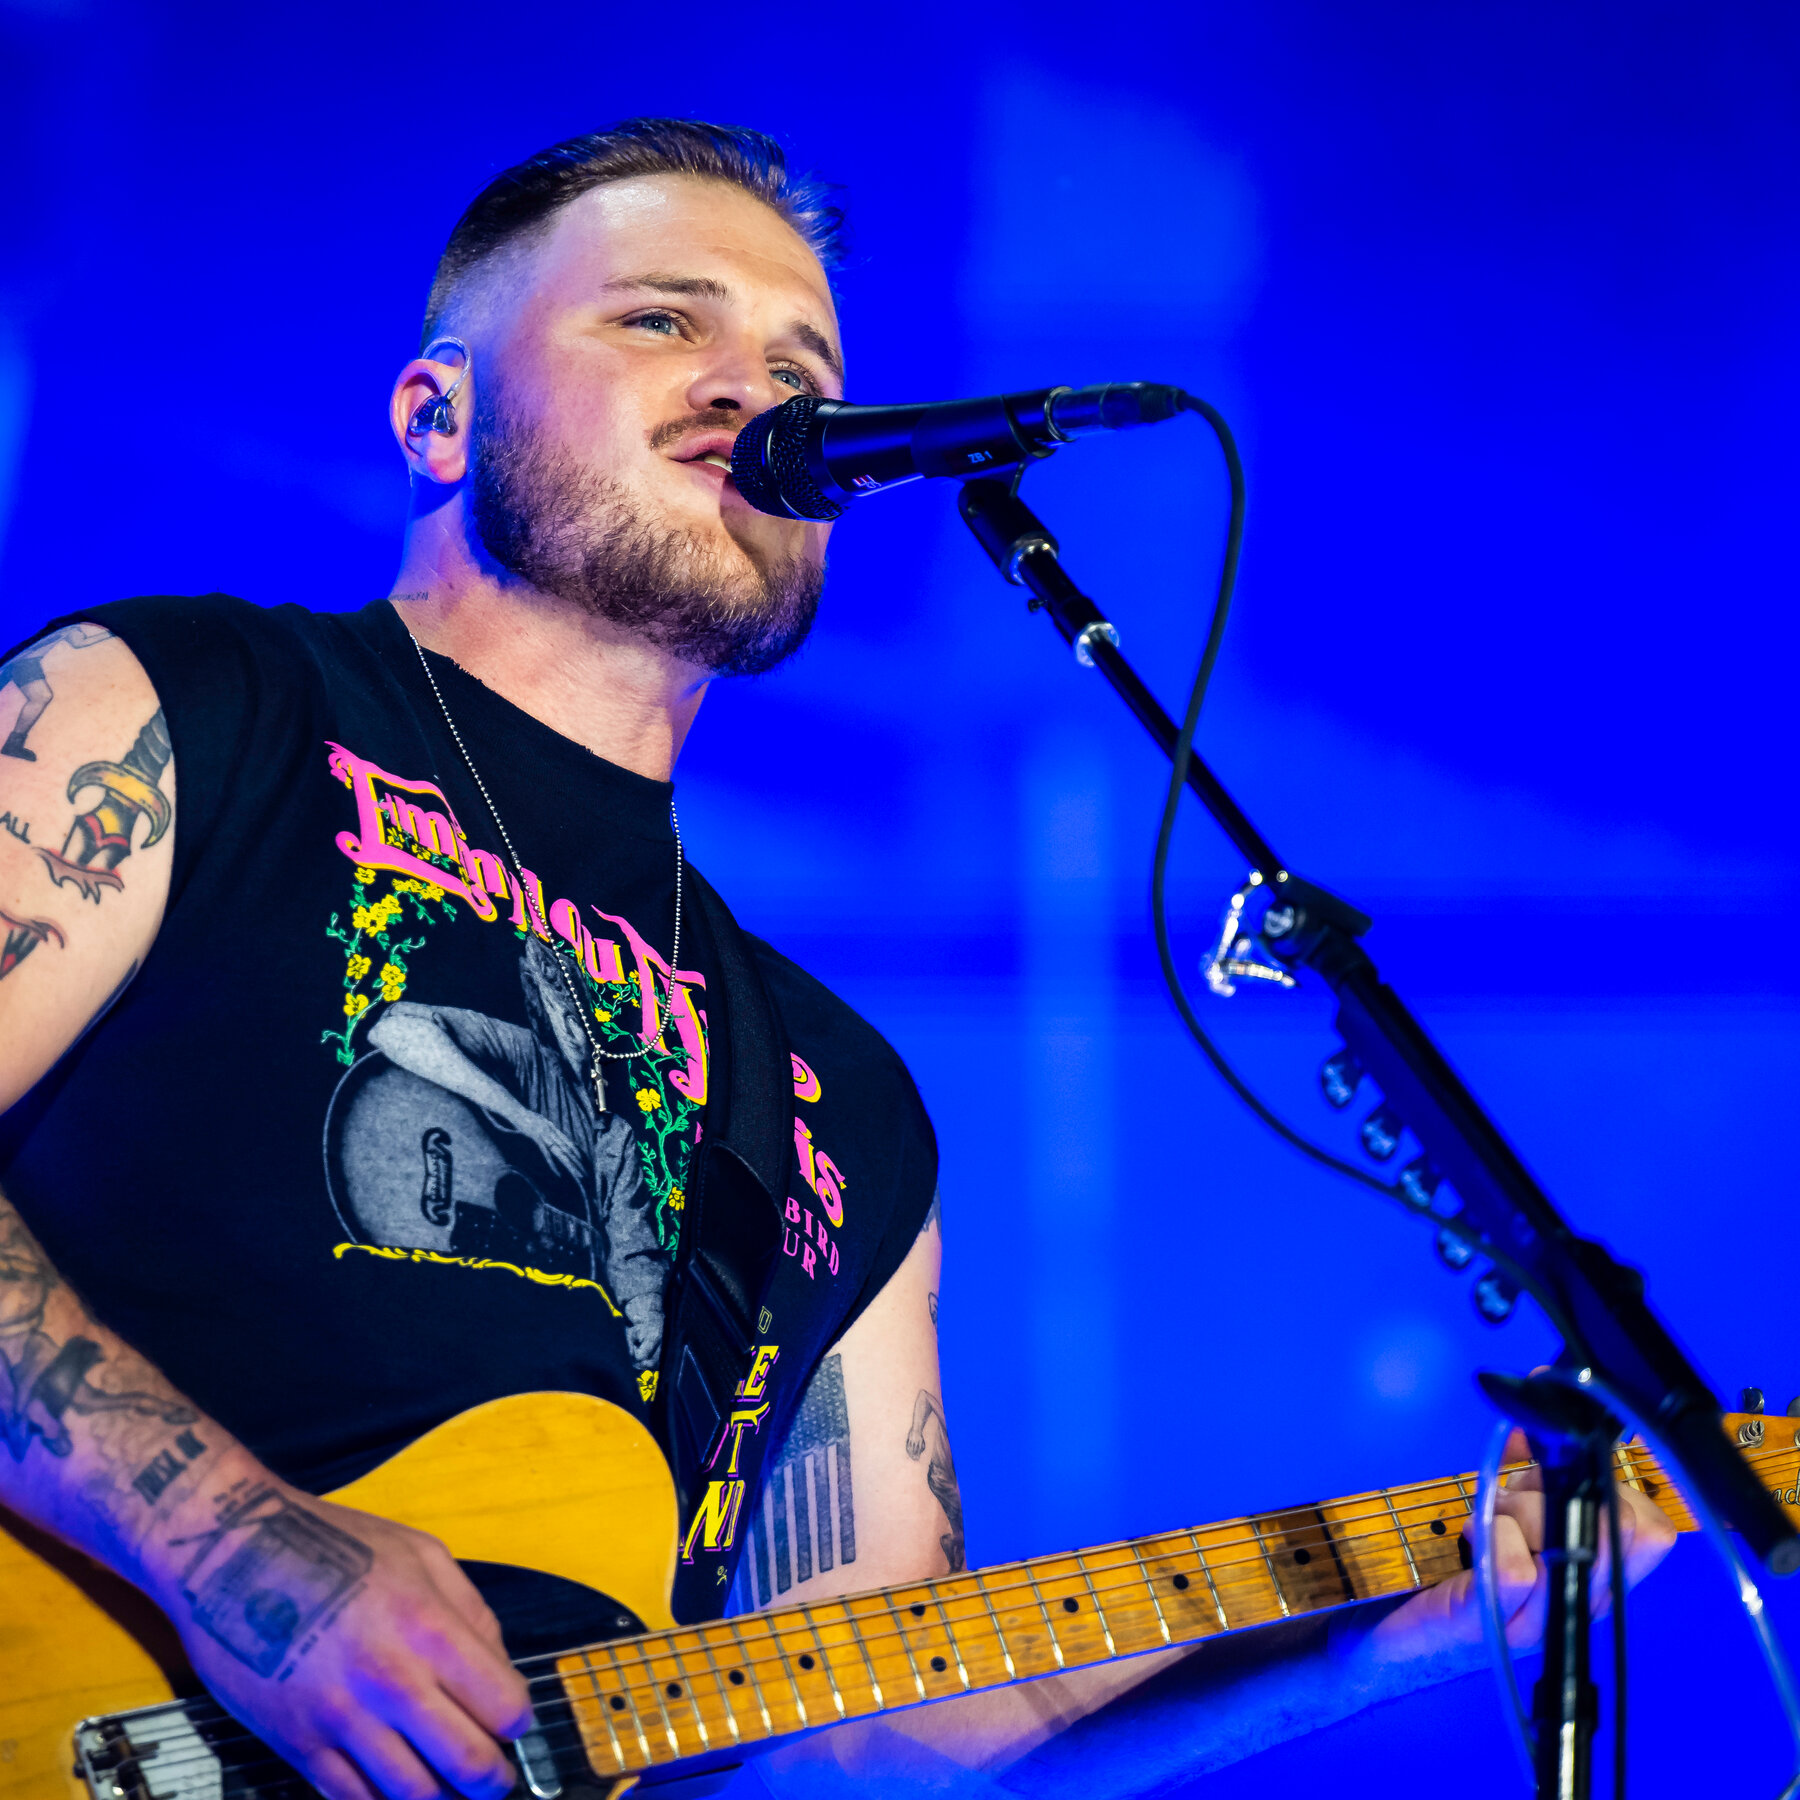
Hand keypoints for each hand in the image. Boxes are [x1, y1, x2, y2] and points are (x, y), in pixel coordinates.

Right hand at [157, 1479, 531, 1799]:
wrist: (229, 1551)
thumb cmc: (332, 1542)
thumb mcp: (422, 1553)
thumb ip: (470, 1613)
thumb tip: (499, 1669)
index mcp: (430, 1626)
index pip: (504, 1705)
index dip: (516, 1722)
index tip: (510, 1724)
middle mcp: (390, 1680)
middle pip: (468, 1763)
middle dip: (491, 1778)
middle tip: (493, 1777)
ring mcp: (340, 1718)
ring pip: (412, 1795)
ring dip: (440, 1799)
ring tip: (448, 1789)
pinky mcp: (295, 1744)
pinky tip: (394, 1792)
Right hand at [509, 1110, 584, 1183]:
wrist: (515, 1110)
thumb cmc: (525, 1116)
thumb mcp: (540, 1121)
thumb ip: (547, 1127)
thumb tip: (552, 1134)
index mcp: (553, 1128)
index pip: (568, 1143)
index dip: (576, 1153)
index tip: (582, 1162)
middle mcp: (552, 1132)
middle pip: (567, 1150)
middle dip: (576, 1162)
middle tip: (583, 1173)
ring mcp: (545, 1135)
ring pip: (560, 1153)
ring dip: (569, 1165)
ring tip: (576, 1175)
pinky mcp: (536, 1138)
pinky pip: (546, 1153)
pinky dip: (551, 1163)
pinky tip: (557, 1173)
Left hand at [1367, 1430, 1678, 1667]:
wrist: (1409, 1630)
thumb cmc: (1473, 1563)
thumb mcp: (1521, 1507)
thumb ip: (1544, 1470)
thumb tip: (1544, 1398)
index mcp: (1596, 1577)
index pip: (1652, 1531)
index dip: (1611, 1480)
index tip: (1562, 1454)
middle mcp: (1579, 1606)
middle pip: (1618, 1529)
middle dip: (1562, 1491)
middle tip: (1518, 1497)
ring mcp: (1537, 1624)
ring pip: (1567, 1546)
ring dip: (1521, 1510)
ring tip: (1492, 1519)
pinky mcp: (1486, 1626)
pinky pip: (1519, 1573)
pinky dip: (1495, 1536)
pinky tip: (1475, 1535)